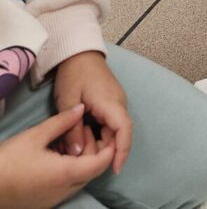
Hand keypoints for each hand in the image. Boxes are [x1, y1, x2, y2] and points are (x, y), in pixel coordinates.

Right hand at [0, 103, 113, 208]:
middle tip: (87, 129)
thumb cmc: (10, 160)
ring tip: (72, 137)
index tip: (109, 129)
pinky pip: (67, 185)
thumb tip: (81, 108)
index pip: (100, 163)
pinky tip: (60, 153)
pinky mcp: (45, 201)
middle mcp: (65, 190)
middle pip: (92, 171)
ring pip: (80, 179)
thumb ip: (62, 121)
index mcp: (66, 173)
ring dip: (83, 160)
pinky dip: (71, 169)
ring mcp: (55, 199)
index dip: (110, 147)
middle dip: (96, 150)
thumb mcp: (35, 135)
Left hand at [53, 52, 131, 174]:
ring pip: (116, 128)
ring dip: (104, 142)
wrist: (79, 52)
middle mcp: (119, 102)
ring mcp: (117, 100)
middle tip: (89, 163)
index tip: (115, 168)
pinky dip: (103, 133)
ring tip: (85, 152)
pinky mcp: (112, 100)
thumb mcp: (67, 100)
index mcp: (110, 102)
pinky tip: (88, 138)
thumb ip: (73, 128)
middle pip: (121, 131)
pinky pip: (112, 121)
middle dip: (109, 150)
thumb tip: (78, 154)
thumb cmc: (73, 74)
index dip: (122, 150)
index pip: (124, 128)